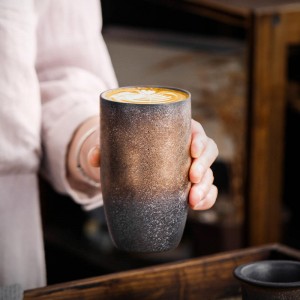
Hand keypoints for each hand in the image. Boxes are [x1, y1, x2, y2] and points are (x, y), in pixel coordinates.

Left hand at [85, 119, 218, 210]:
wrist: (132, 162)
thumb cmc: (129, 146)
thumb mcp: (117, 144)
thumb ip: (104, 148)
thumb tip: (94, 159)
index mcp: (177, 131)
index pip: (195, 130)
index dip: (200, 139)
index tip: (193, 149)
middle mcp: (188, 148)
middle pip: (208, 151)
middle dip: (204, 165)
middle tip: (192, 177)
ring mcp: (192, 167)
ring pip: (209, 173)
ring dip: (206, 186)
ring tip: (192, 200)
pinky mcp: (190, 185)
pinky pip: (207, 191)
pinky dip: (207, 198)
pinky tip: (196, 206)